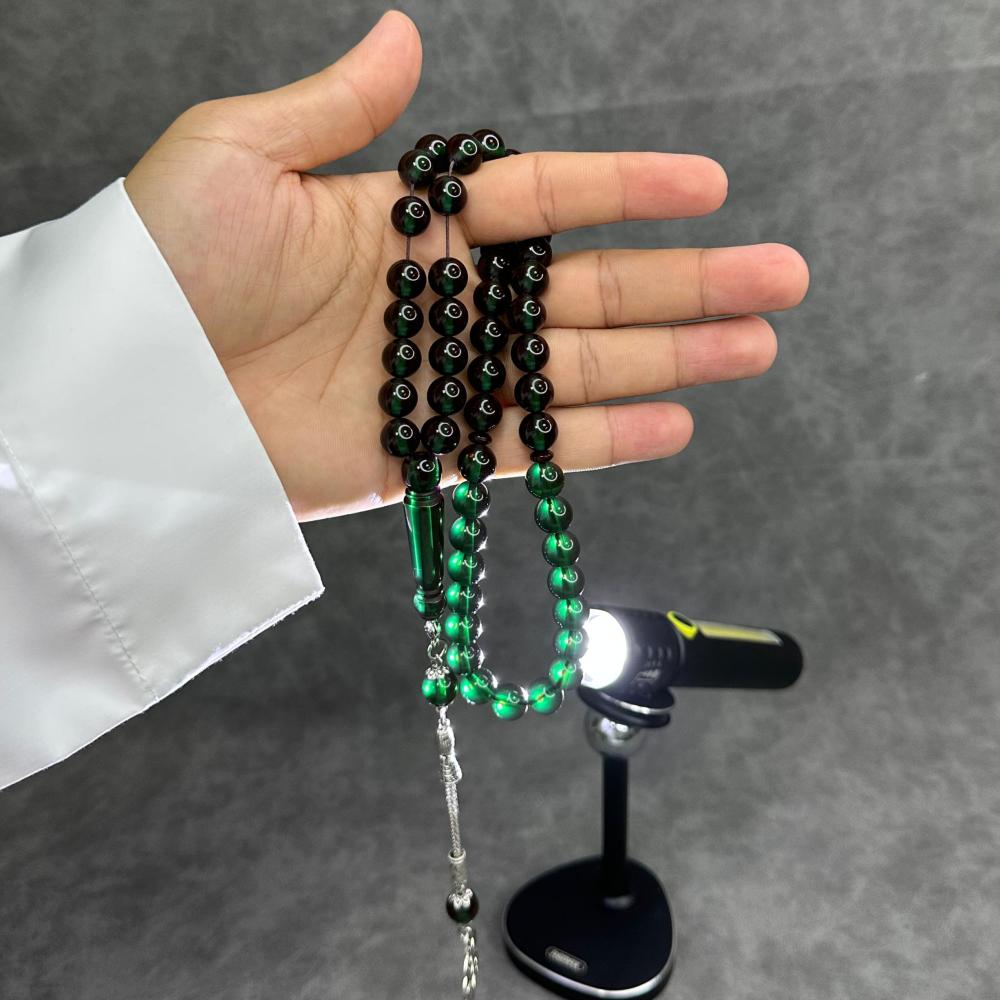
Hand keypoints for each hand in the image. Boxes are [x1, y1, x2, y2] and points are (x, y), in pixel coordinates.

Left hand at [125, 10, 807, 521]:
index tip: (711, 186)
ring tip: (755, 348)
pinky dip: (602, 437)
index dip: (629, 189)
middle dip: (687, 283)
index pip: (545, 198)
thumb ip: (338, 105)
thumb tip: (406, 34)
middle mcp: (441, 300)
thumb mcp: (241, 154)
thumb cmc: (166, 266)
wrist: (128, 399)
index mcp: (409, 221)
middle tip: (781, 281)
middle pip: (588, 287)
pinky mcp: (422, 457)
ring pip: (578, 367)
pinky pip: (529, 443)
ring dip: (672, 359)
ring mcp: (439, 380)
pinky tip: (674, 424)